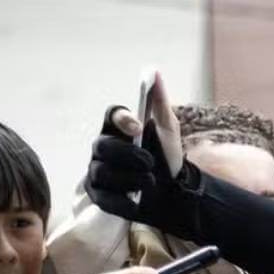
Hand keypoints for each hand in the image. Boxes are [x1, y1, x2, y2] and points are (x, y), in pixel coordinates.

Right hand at [85, 74, 191, 231]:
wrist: (175, 193)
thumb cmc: (168, 158)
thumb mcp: (170, 130)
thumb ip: (161, 103)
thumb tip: (154, 72)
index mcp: (119, 128)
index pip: (110, 115)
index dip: (121, 118)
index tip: (139, 125)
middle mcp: (103, 148)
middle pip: (102, 146)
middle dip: (127, 154)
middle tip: (149, 162)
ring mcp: (98, 172)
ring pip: (102, 172)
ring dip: (130, 178)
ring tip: (150, 182)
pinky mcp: (99, 195)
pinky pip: (104, 197)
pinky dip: (122, 200)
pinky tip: (137, 201)